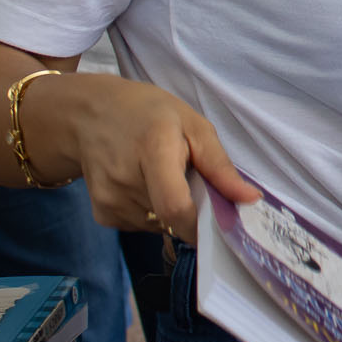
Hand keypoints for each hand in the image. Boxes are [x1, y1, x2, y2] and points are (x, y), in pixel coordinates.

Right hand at [55, 77, 258, 241]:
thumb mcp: (194, 126)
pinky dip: (153, 214)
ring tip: (165, 179)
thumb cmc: (149, 114)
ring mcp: (108, 200)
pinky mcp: (101, 214)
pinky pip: (141, 226)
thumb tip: (250, 200)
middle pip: (172, 219)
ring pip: (159, 226)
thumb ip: (221, 167)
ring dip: (172, 212)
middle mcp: (125, 180)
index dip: (201, 223)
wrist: (91, 115)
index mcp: (153, 150)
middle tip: (193, 184)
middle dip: (193, 211)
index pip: (175, 207)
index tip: (220, 220)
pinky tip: (146, 187)